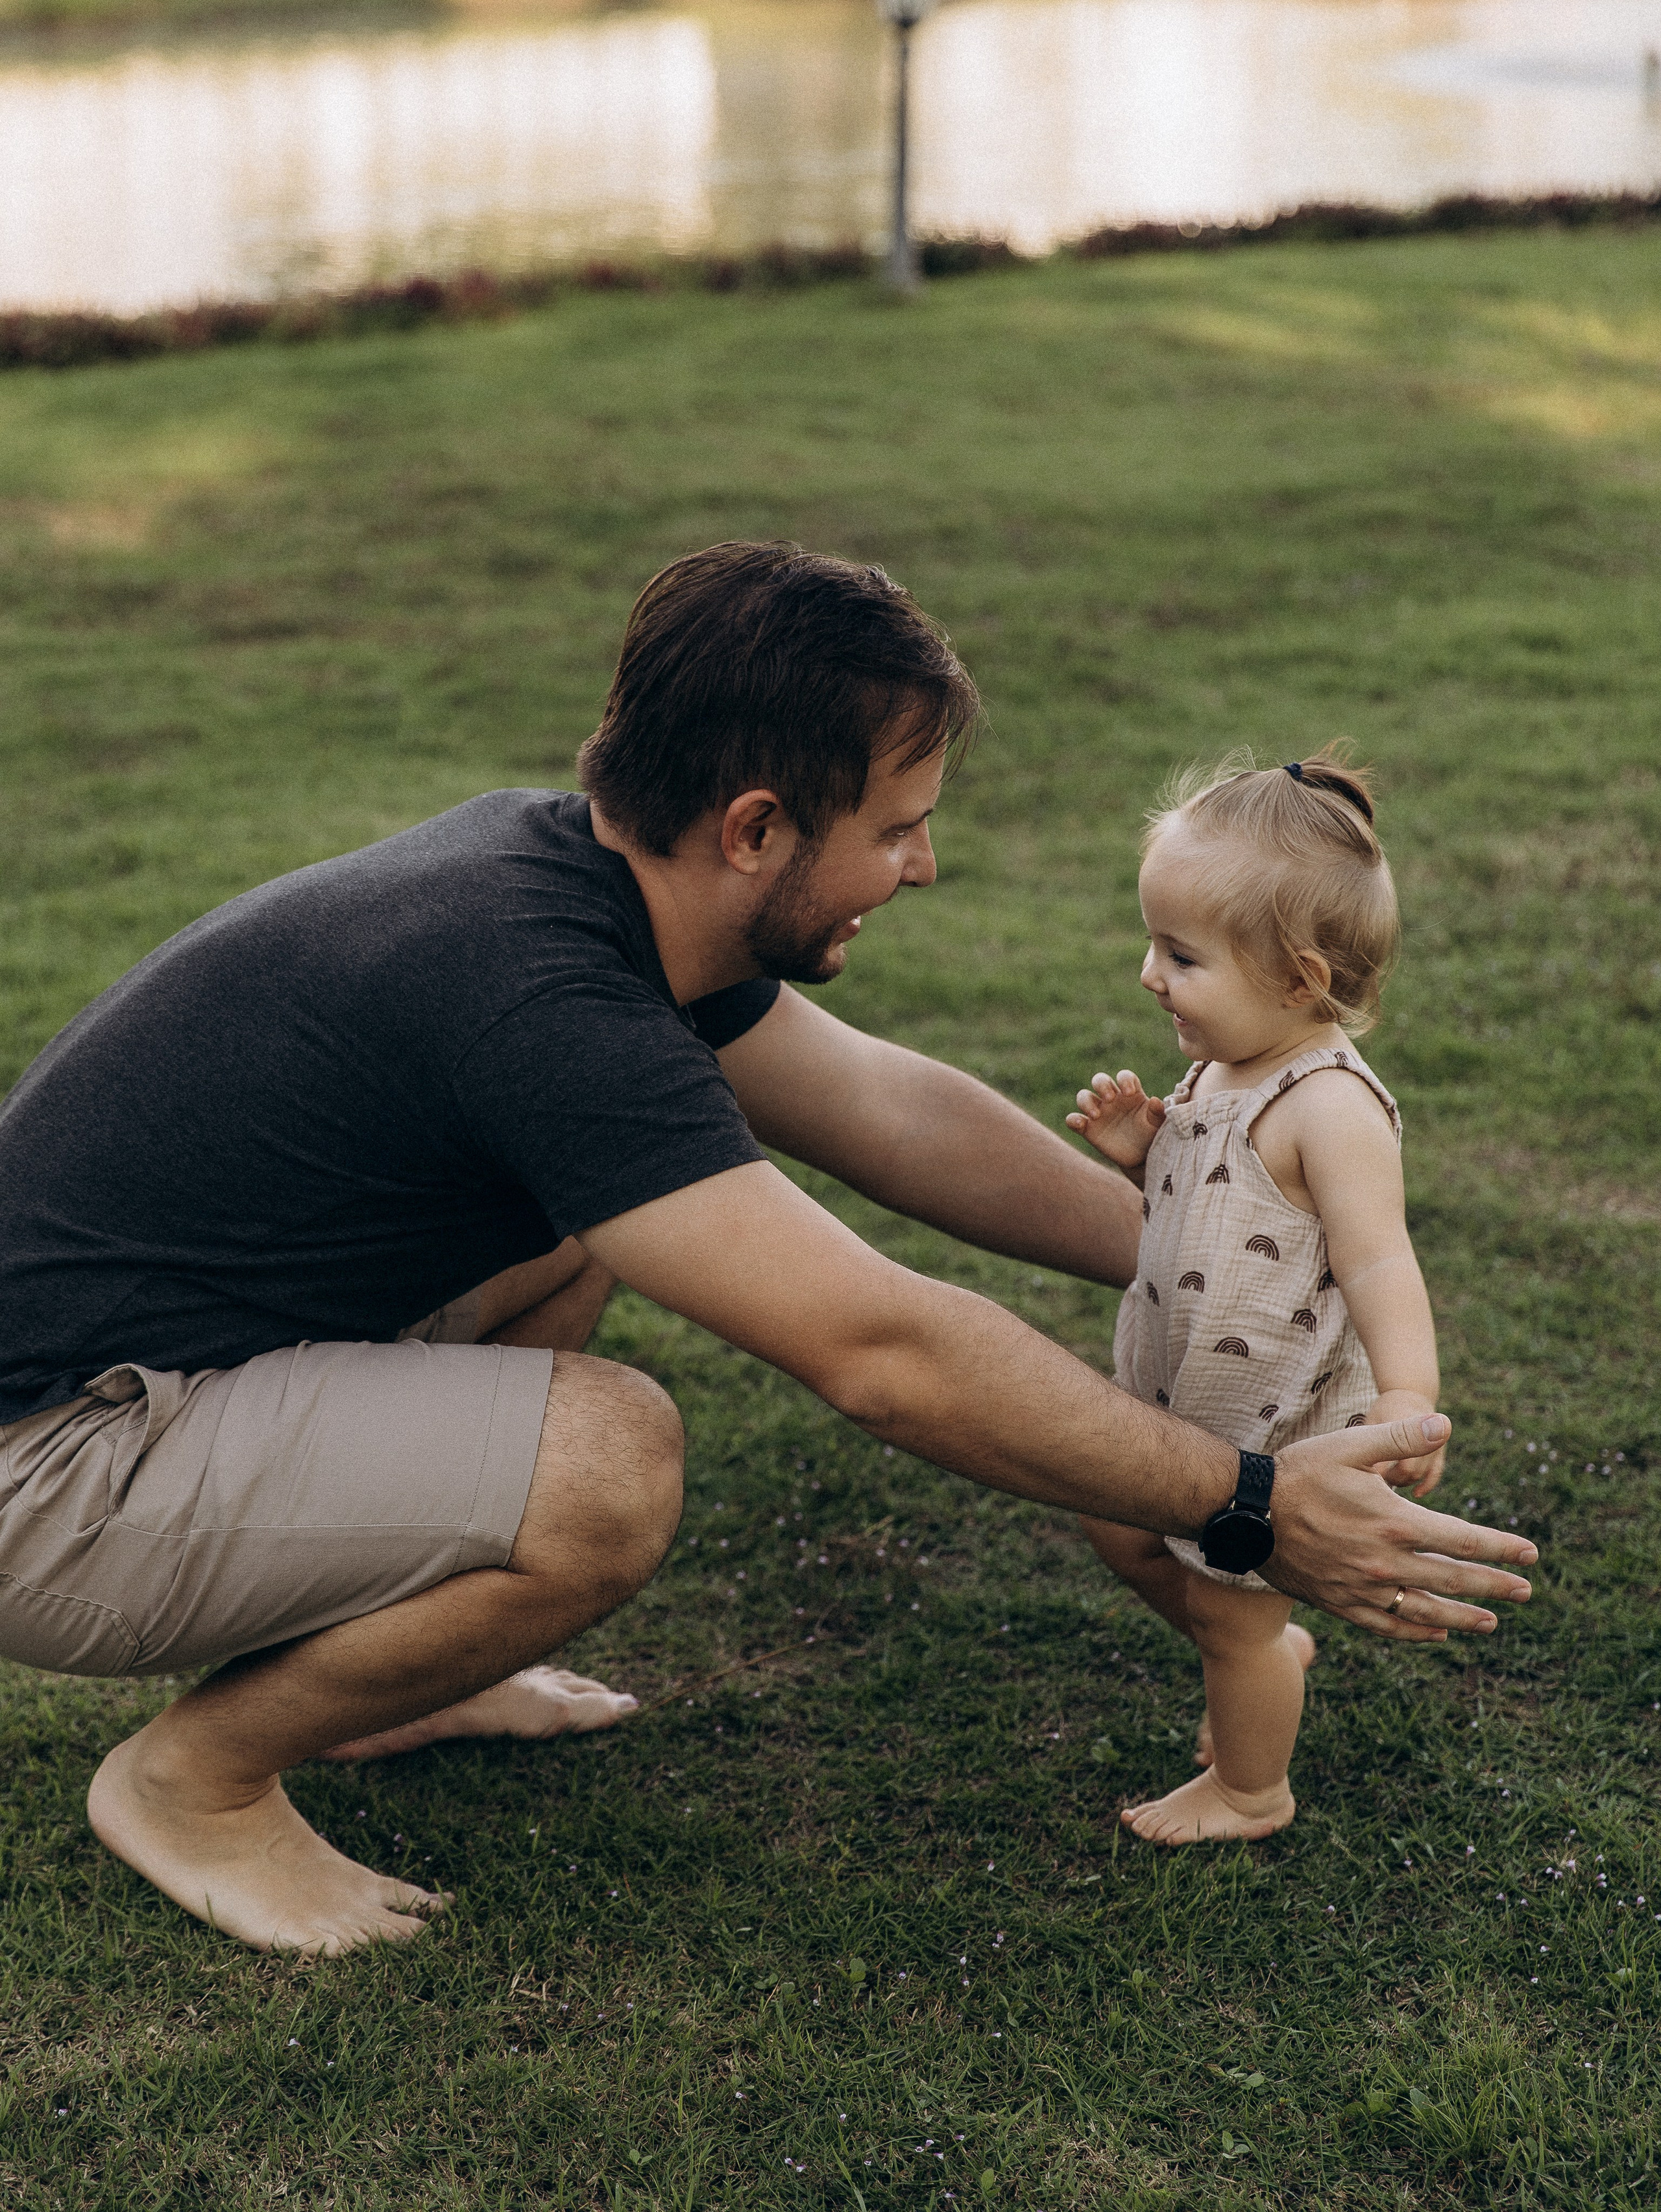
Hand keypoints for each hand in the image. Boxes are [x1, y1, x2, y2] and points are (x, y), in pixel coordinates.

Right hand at [1065, 1069, 1164, 1171]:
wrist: (1141, 1157)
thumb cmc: (1150, 1135)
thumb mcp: (1157, 1124)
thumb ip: (1158, 1112)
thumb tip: (1156, 1100)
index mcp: (1130, 1093)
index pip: (1124, 1077)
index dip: (1124, 1079)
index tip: (1130, 1092)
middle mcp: (1112, 1099)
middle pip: (1100, 1080)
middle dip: (1102, 1084)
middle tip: (1110, 1098)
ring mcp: (1098, 1113)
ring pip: (1084, 1096)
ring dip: (1086, 1102)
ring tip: (1097, 1115)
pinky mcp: (1088, 1129)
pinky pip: (1073, 1119)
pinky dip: (1073, 1120)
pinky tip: (1081, 1124)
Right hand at [1262, 1413, 1534, 1640]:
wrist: (1245, 1512)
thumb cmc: (1299, 1472)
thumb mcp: (1349, 1445)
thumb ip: (1400, 1436)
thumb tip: (1446, 1425)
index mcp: (1394, 1521)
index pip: (1464, 1539)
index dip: (1501, 1548)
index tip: (1530, 1554)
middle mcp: (1384, 1562)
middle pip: (1454, 1579)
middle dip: (1495, 1586)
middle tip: (1525, 1591)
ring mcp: (1362, 1588)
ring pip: (1425, 1610)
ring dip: (1463, 1617)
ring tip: (1491, 1622)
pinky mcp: (1341, 1603)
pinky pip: (1388, 1625)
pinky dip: (1417, 1631)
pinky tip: (1436, 1634)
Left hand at [1366, 1389, 1444, 1495]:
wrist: (1411, 1397)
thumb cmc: (1384, 1411)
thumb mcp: (1373, 1421)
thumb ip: (1369, 1442)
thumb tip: (1359, 1470)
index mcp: (1397, 1423)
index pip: (1386, 1455)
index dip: (1374, 1471)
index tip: (1363, 1478)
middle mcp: (1419, 1434)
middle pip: (1406, 1470)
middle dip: (1389, 1478)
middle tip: (1374, 1478)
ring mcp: (1432, 1443)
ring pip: (1419, 1474)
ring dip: (1402, 1481)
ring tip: (1386, 1479)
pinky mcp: (1438, 1452)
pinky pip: (1434, 1474)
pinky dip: (1425, 1485)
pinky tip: (1415, 1493)